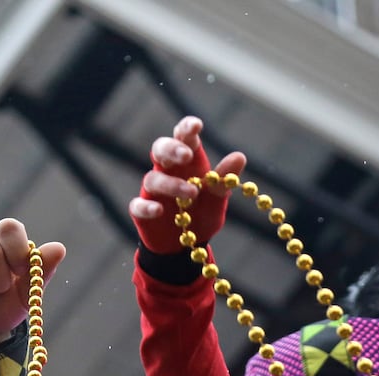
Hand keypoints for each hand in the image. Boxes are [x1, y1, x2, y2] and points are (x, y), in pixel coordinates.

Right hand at [128, 115, 246, 256]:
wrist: (186, 246)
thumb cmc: (201, 214)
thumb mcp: (217, 198)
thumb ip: (225, 179)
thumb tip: (239, 156)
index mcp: (187, 162)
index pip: (183, 137)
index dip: (187, 128)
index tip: (197, 125)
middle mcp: (167, 171)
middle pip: (160, 149)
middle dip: (171, 149)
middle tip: (186, 155)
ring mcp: (152, 190)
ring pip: (153, 178)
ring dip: (171, 184)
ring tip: (192, 193)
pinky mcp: (142, 211)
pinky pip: (138, 205)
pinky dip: (147, 206)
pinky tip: (159, 210)